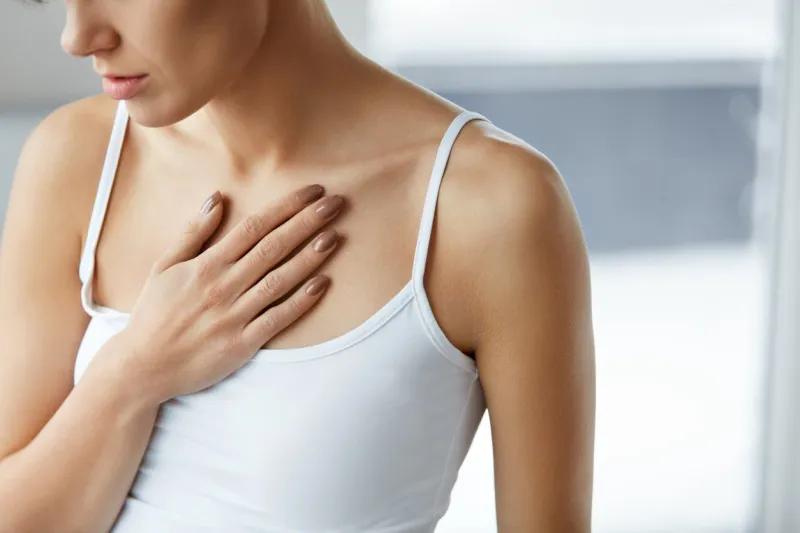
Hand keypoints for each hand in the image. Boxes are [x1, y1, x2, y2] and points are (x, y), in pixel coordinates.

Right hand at [117, 184, 341, 402]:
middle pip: (273, 247)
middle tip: (336, 204)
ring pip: (279, 280)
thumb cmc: (153, 313)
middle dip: (307, 223)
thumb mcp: (165, 266)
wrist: (142, 367)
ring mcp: (234, 315)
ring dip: (309, 257)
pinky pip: (277, 319)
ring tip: (334, 237)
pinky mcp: (242, 343)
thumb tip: (217, 197)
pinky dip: (301, 302)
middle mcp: (223, 286)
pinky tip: (322, 284)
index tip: (312, 192)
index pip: (254, 226)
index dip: (286, 206)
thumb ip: (193, 232)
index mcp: (206, 264)